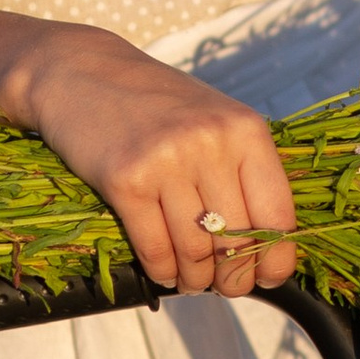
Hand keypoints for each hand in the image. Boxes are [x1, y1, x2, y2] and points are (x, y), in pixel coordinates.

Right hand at [7, 24, 297, 296]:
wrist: (82, 72)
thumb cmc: (155, 103)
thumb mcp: (212, 119)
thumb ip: (241, 169)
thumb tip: (265, 244)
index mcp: (244, 130)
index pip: (277, 214)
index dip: (275, 259)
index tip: (268, 278)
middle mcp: (210, 144)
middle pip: (236, 240)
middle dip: (233, 278)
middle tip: (225, 287)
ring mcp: (166, 161)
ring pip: (194, 252)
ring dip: (194, 280)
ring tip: (192, 281)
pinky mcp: (124, 180)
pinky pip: (154, 248)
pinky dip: (162, 272)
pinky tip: (164, 272)